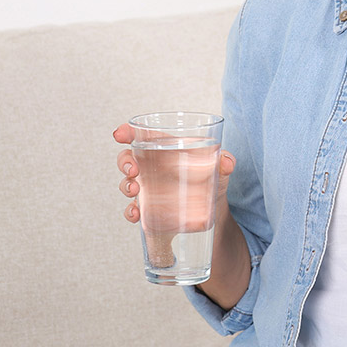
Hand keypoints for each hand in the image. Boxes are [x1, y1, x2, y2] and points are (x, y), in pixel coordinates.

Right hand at [113, 123, 235, 227]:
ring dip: (126, 186)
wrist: (213, 210)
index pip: (143, 136)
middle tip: (133, 169)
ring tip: (135, 191)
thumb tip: (227, 162)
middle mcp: (153, 166)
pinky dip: (130, 211)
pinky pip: (133, 209)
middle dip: (124, 162)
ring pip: (127, 183)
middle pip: (128, 158)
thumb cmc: (212, 179)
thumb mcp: (220, 170)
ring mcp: (149, 188)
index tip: (119, 135)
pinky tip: (136, 213)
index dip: (128, 132)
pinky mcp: (149, 209)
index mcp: (167, 149)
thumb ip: (225, 163)